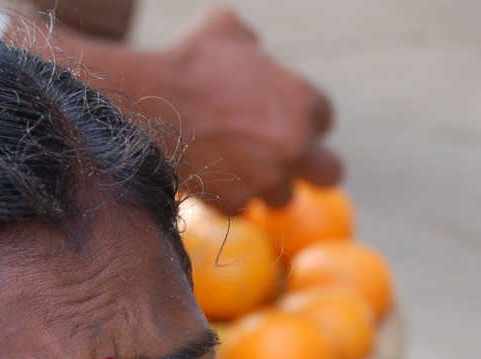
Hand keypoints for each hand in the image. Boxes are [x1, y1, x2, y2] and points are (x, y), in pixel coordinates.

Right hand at [147, 9, 339, 210]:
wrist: (151, 105)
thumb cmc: (187, 61)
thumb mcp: (227, 29)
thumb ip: (252, 47)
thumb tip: (251, 52)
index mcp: (303, 101)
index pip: (325, 119)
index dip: (304, 121)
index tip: (283, 122)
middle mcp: (295, 145)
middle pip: (329, 173)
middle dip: (311, 169)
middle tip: (288, 163)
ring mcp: (267, 179)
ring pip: (282, 198)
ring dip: (264, 187)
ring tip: (236, 171)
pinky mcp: (235, 202)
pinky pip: (239, 207)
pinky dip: (226, 198)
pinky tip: (208, 178)